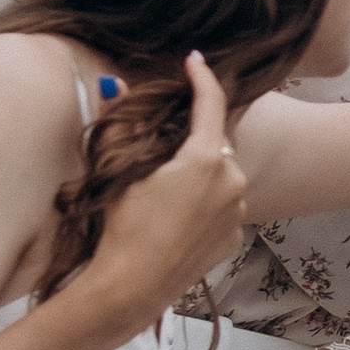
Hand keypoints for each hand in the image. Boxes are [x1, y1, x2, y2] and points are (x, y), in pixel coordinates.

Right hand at [93, 55, 249, 318]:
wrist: (130, 288)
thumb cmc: (122, 229)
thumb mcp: (120, 172)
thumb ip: (121, 124)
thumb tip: (112, 85)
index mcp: (207, 158)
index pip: (211, 103)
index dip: (202, 78)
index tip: (195, 61)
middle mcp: (232, 181)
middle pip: (214, 145)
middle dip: (191, 142)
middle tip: (162, 153)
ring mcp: (237, 213)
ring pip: (220, 178)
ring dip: (200, 176)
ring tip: (164, 195)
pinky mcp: (233, 239)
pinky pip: (222, 209)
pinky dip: (204, 205)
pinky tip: (176, 220)